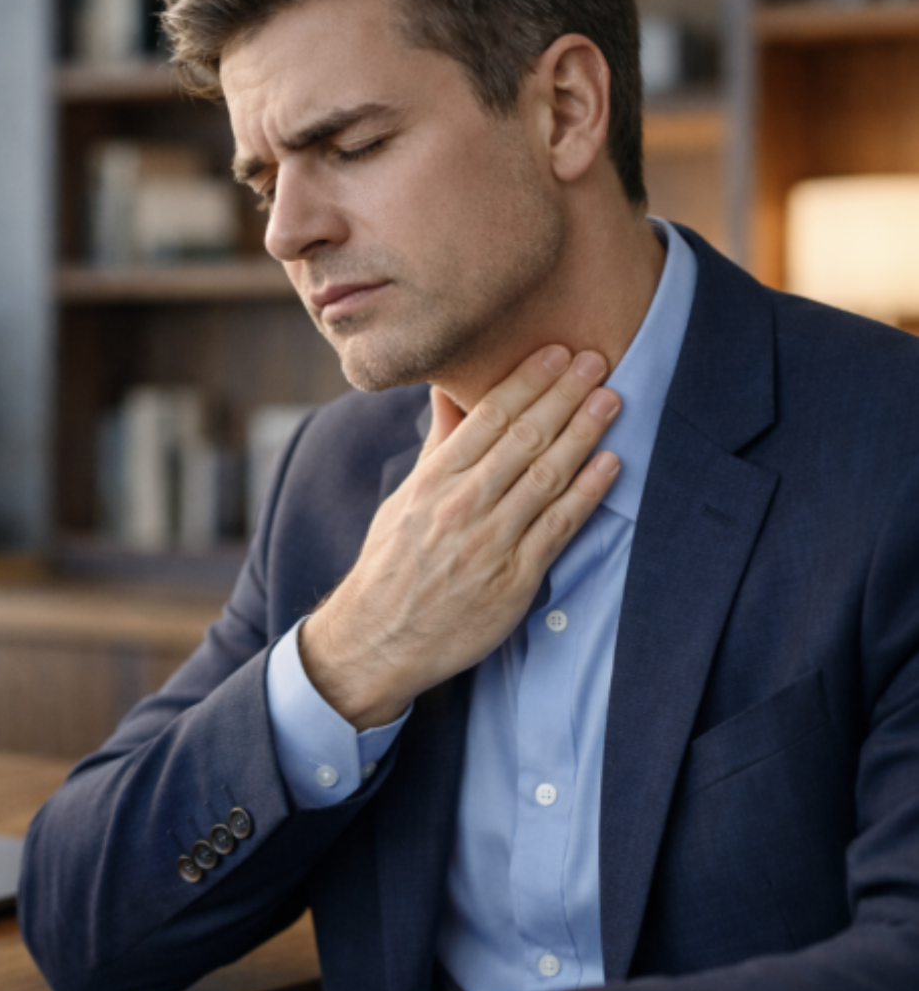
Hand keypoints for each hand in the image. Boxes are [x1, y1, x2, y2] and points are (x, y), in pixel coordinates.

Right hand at [301, 345, 620, 728]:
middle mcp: (460, 506)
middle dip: (562, 395)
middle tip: (596, 360)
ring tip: (610, 399)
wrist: (380, 638)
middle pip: (522, 439)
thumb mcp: (406, 498)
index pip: (486, 418)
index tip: (556, 353)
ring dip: (582, 434)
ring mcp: (489, 543)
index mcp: (432, 481)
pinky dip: (586, 493)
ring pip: (544, 477)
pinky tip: (610, 464)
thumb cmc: (393, 563)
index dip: (526, 382)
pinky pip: (558, 527)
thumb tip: (450, 391)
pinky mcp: (513, 580)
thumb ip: (439, 446)